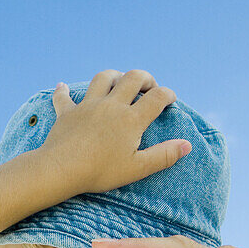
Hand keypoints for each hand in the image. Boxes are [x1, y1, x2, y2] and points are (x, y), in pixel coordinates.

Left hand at [39, 69, 191, 194]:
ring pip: (103, 78)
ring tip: (119, 82)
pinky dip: (64, 91)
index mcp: (131, 119)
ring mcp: (88, 106)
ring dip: (114, 76)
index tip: (171, 100)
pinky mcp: (67, 112)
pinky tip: (63, 86)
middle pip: (133, 78)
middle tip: (149, 87)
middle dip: (145, 78)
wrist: (61, 169)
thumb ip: (164, 156)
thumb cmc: (100, 171)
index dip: (168, 95)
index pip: (157, 97)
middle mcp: (111, 105)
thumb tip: (187, 145)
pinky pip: (64, 97)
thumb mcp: (137, 168)